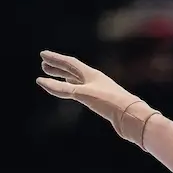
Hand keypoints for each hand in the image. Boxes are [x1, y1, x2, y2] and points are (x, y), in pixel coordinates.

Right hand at [37, 51, 151, 142]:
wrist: (131, 118)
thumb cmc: (109, 102)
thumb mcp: (83, 93)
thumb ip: (62, 89)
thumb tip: (40, 82)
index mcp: (91, 74)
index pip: (70, 63)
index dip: (55, 59)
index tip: (42, 54)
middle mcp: (94, 80)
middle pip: (72, 71)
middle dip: (58, 67)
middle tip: (44, 65)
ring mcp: (97, 91)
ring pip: (76, 82)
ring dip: (63, 78)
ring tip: (52, 76)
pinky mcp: (100, 103)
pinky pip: (80, 93)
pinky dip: (71, 91)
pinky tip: (70, 93)